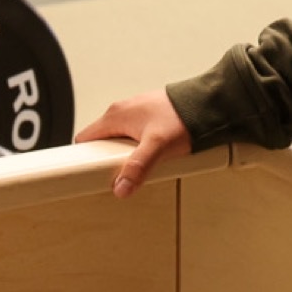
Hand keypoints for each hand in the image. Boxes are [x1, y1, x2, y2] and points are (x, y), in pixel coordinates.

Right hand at [74, 91, 192, 197]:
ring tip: (140, 166)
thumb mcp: (157, 147)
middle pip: (102, 141)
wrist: (206, 103)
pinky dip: (138, 146)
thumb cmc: (182, 116)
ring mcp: (136, 112)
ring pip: (119, 138)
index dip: (85, 157)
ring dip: (125, 154)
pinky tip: (153, 155)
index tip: (91, 172)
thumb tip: (120, 187)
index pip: (85, 138)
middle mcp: (122, 111)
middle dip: (107, 159)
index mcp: (116, 115)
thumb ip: (137, 168)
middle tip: (120, 173)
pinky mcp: (149, 116)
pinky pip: (134, 135)